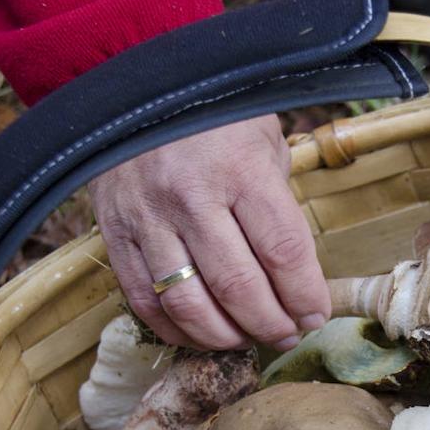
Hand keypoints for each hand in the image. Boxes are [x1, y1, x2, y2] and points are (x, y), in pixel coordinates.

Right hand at [88, 115, 329, 350]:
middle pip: (238, 287)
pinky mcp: (115, 236)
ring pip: (189, 305)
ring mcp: (147, 220)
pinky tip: (203, 334)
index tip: (315, 315)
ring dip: (226, 337)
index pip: (282, 251)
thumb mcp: (262, 140)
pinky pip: (145, 302)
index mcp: (239, 168)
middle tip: (287, 334)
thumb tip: (297, 274)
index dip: (304, 296)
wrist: (134, 91)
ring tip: (248, 338)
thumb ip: (277, 202)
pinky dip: (178, 330)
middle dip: (271, 324)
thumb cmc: (213, 117)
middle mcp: (191, 197)